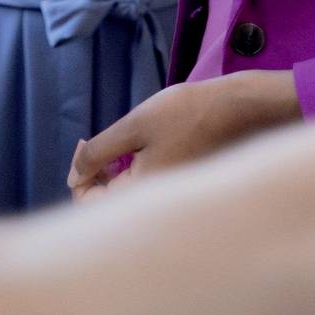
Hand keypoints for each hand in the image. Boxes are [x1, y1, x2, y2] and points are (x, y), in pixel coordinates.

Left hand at [68, 72, 301, 195]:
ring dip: (115, 171)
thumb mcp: (134, 126)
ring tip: (122, 142)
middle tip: (97, 142)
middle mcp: (157, 205)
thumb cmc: (187, 114)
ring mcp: (171, 196)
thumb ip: (98, 152)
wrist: (241, 109)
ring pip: (128, 194)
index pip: (90, 205)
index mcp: (142, 194)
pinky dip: (135, 170)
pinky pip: (148, 187)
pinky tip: (142, 147)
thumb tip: (74, 175)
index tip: (84, 143)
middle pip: (108, 204)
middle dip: (95, 174)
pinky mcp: (181, 185)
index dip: (79, 175)